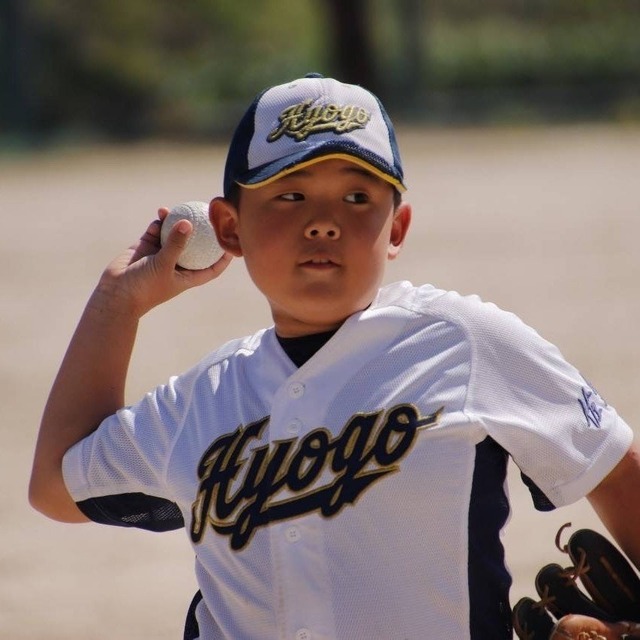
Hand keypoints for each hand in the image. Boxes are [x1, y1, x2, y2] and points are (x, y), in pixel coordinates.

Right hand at [95, 207, 232, 317]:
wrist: (115, 293)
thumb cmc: (144, 287)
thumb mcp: (163, 265)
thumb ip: (176, 244)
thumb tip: (188, 222)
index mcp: (187, 277)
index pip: (211, 268)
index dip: (223, 258)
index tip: (233, 243)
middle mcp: (176, 265)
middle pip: (196, 248)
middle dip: (203, 233)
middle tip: (210, 216)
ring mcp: (161, 255)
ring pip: (175, 235)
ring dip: (178, 223)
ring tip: (182, 208)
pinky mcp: (146, 247)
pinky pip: (157, 231)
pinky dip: (160, 222)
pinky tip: (163, 211)